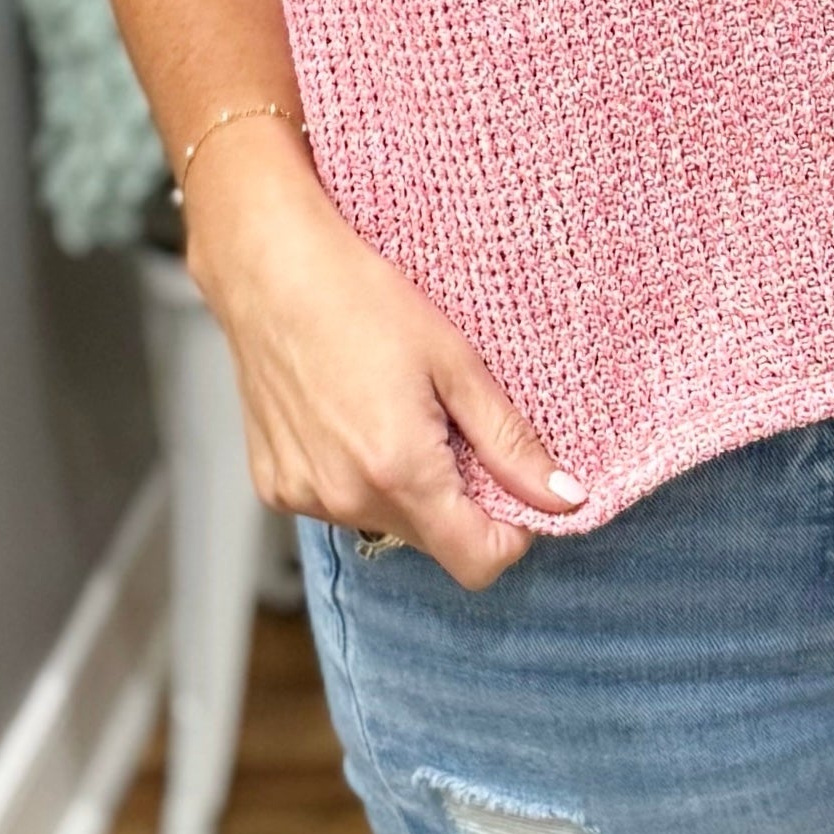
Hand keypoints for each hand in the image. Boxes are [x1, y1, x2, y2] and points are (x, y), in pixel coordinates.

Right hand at [179, 126, 582, 590]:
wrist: (269, 271)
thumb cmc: (361, 299)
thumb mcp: (456, 363)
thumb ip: (511, 442)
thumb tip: (564, 497)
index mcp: (400, 472)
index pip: (479, 563)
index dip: (511, 531)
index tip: (513, 483)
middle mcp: (346, 499)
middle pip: (434, 541)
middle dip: (457, 498)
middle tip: (449, 424)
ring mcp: (304, 497)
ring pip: (387, 522)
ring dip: (406, 487)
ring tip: (394, 411)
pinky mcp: (275, 487)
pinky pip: (338, 503)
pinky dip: (357, 475)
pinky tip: (350, 416)